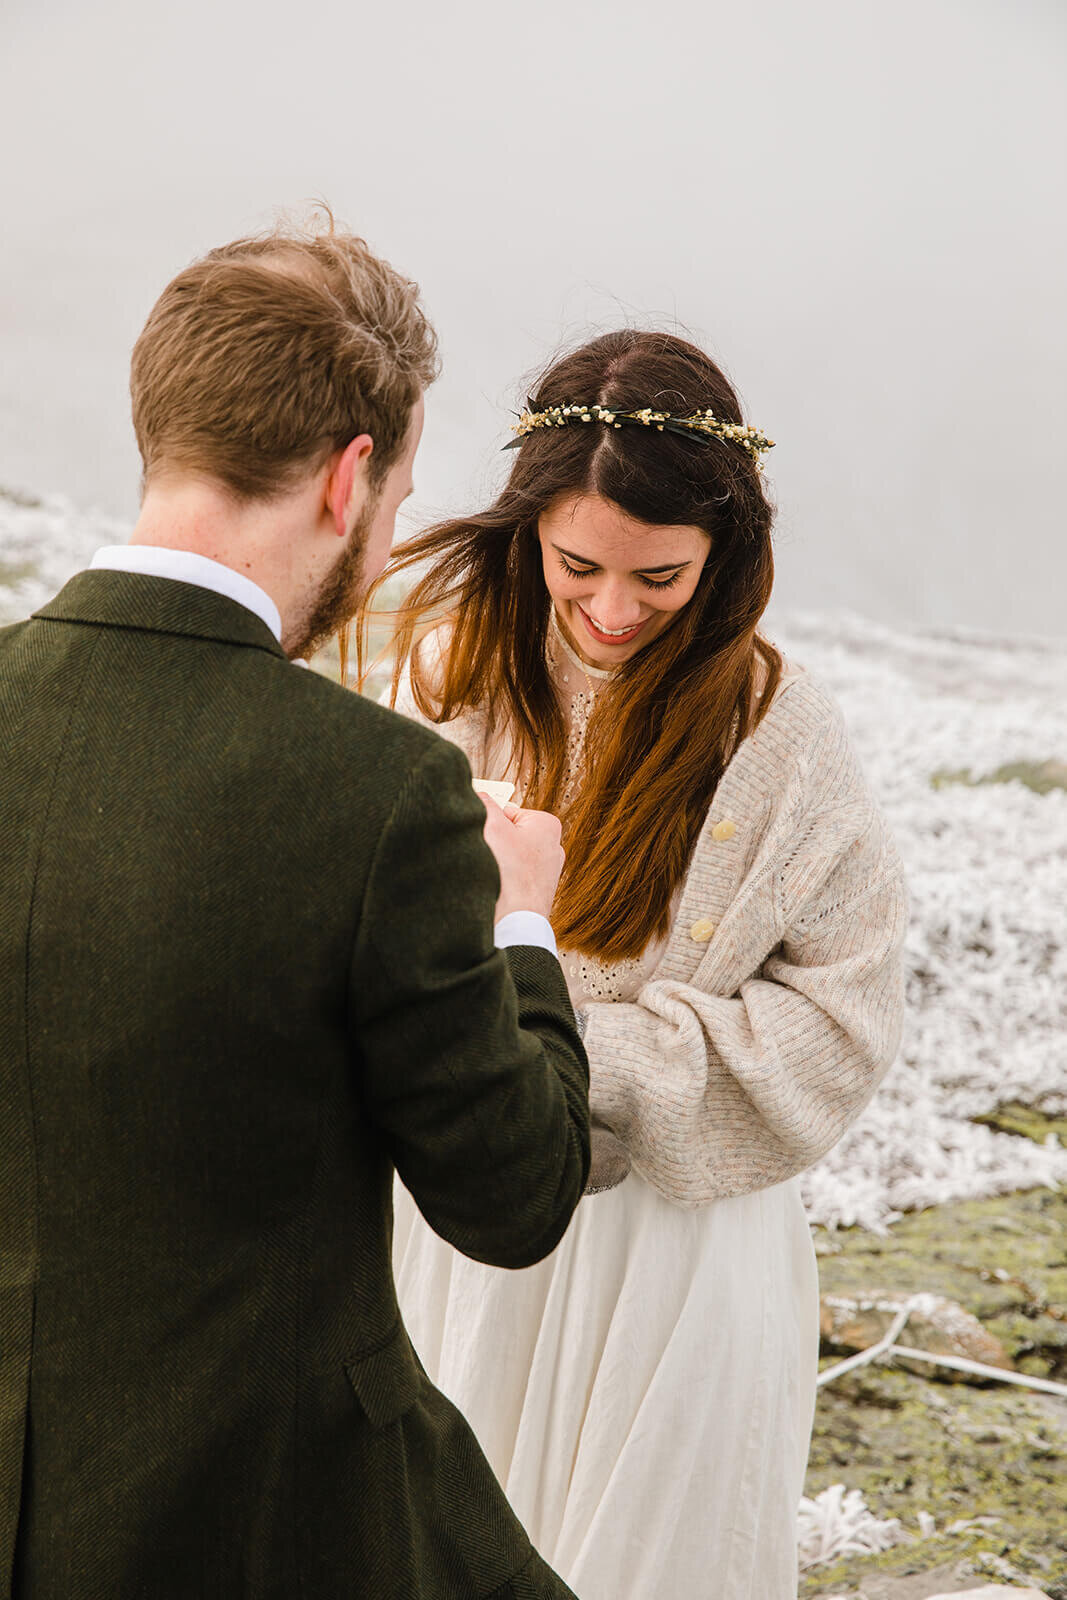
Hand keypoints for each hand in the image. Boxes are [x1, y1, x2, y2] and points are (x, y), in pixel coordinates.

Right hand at [480, 796, 564, 922]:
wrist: (515, 922)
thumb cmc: (511, 876)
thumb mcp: (492, 825)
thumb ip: (484, 803)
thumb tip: (478, 795)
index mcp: (547, 826)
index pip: (506, 811)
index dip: (488, 822)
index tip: (483, 833)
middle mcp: (551, 848)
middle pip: (507, 834)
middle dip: (492, 842)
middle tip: (487, 854)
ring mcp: (544, 873)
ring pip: (507, 857)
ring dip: (494, 863)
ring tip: (493, 873)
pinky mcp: (535, 892)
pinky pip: (510, 878)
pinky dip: (500, 880)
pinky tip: (497, 888)